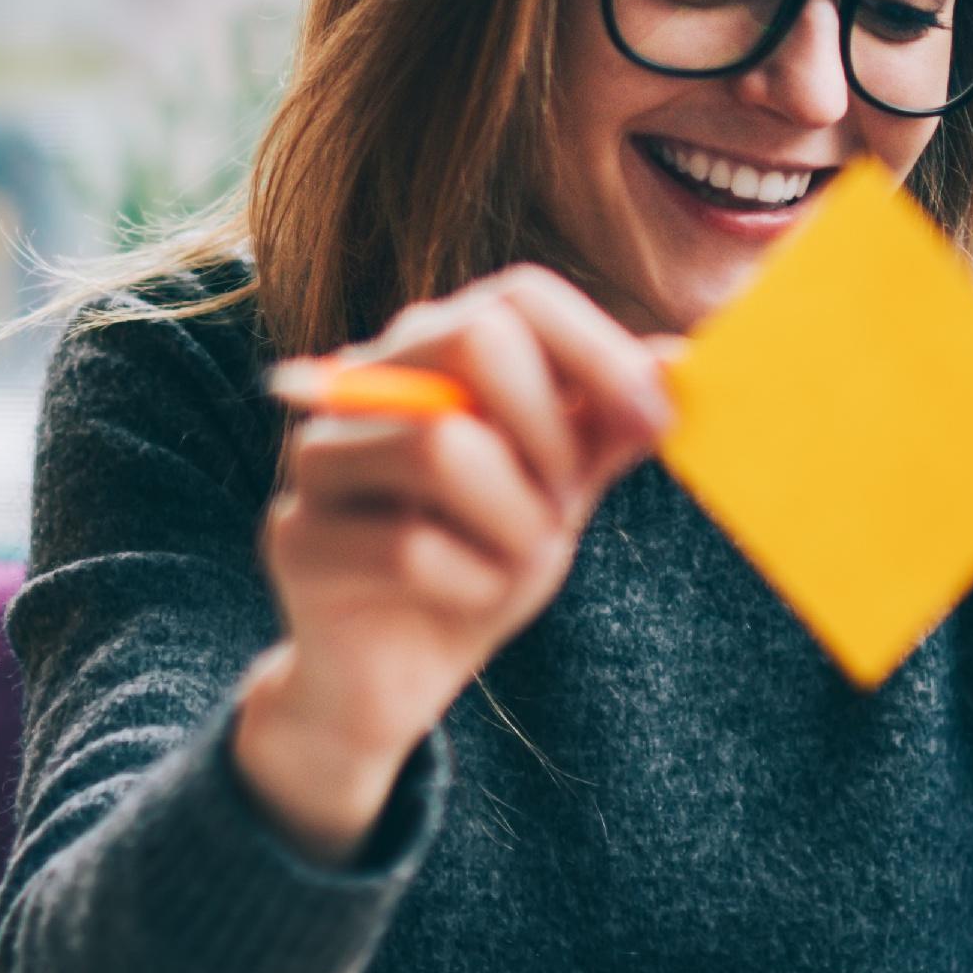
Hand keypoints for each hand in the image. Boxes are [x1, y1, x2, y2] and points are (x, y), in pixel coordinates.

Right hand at [235, 267, 672, 862]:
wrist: (391, 677)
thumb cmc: (476, 566)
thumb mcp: (558, 494)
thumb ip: (604, 429)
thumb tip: (675, 358)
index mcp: (433, 351)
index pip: (519, 295)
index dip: (601, 350)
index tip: (658, 419)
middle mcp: (364, 381)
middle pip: (472, 339)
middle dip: (549, 432)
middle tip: (563, 502)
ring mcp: (319, 455)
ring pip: (443, 447)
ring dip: (515, 521)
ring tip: (516, 560)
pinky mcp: (297, 537)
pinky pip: (410, 548)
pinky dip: (471, 584)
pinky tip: (466, 599)